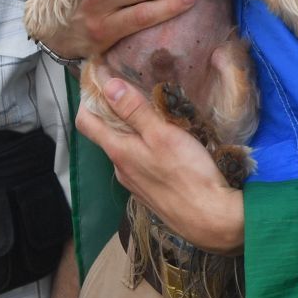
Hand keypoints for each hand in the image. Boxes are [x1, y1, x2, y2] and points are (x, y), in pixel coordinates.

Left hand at [76, 71, 243, 252]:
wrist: (211, 220)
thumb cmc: (188, 175)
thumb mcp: (162, 135)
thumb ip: (134, 111)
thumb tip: (108, 85)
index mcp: (118, 152)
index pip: (86, 121)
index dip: (87, 98)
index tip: (98, 78)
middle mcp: (120, 169)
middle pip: (106, 134)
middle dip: (112, 110)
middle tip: (129, 86)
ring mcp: (135, 183)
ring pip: (125, 149)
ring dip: (131, 130)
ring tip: (150, 111)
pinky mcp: (151, 192)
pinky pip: (139, 163)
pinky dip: (144, 147)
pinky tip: (164, 143)